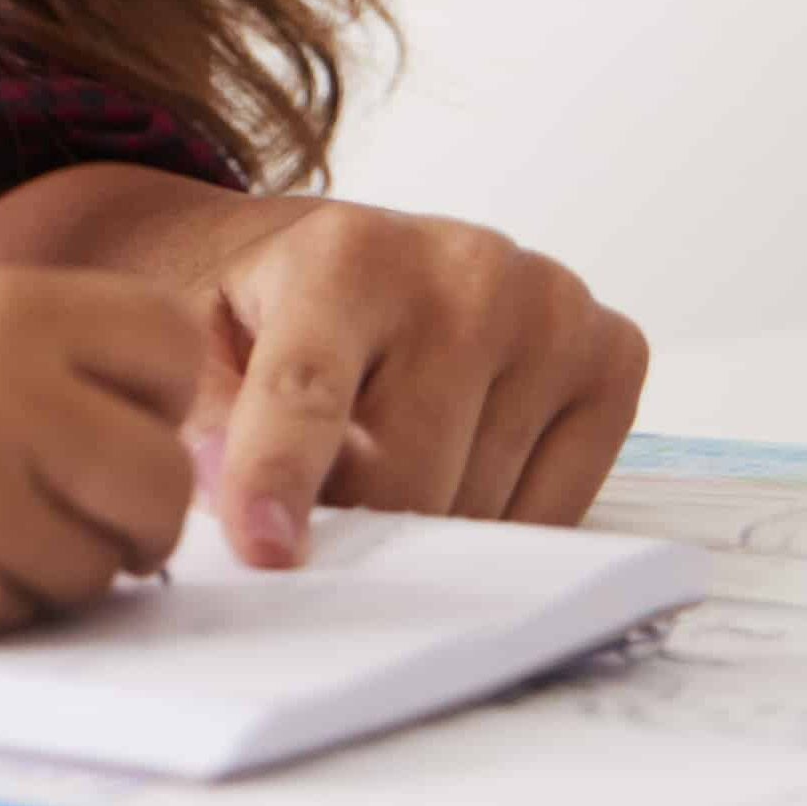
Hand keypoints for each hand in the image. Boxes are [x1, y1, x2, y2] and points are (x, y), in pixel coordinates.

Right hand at [0, 266, 202, 641]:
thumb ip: (30, 356)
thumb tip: (148, 429)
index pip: (169, 349)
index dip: (146, 401)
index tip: (94, 424)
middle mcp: (2, 379)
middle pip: (162, 476)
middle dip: (120, 512)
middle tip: (41, 509)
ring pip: (109, 558)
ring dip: (52, 566)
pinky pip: (36, 611)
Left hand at [173, 193, 646, 566]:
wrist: (340, 256)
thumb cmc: (262, 307)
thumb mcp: (195, 341)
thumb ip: (204, 424)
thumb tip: (240, 509)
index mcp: (344, 252)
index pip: (308, 390)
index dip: (280, 477)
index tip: (266, 552)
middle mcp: (463, 269)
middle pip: (402, 476)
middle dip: (350, 518)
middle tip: (316, 497)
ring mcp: (550, 309)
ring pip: (480, 506)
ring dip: (423, 519)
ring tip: (384, 455)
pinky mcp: (611, 355)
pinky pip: (555, 509)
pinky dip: (498, 516)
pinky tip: (456, 457)